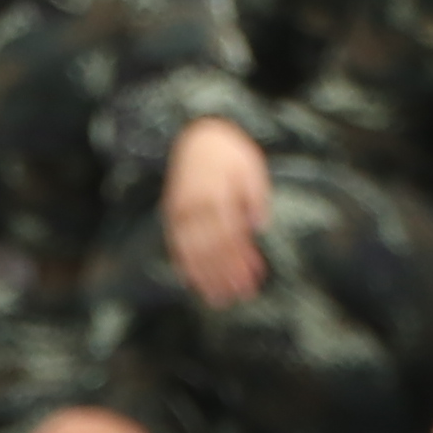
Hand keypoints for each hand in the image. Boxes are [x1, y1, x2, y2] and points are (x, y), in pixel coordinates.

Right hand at [161, 116, 271, 308]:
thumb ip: (256, 196)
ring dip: (205, 277)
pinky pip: (175, 242)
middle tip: (239, 296)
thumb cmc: (229, 152)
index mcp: (218, 194)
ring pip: (192, 250)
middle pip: (212, 248)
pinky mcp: (172, 211)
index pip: (231, 236)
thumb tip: (259, 226)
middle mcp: (196, 205)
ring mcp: (181, 210)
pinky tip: (191, 281)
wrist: (197, 133)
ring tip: (218, 299)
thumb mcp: (251, 166)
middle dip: (226, 275)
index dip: (241, 260)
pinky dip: (182, 263)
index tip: (253, 280)